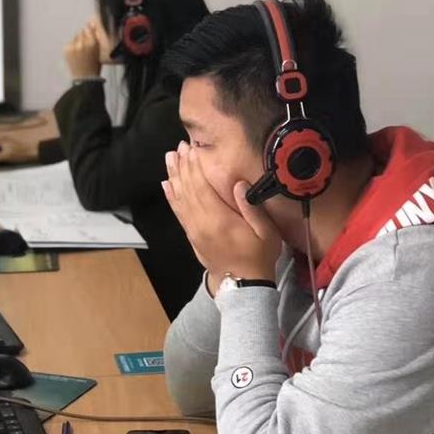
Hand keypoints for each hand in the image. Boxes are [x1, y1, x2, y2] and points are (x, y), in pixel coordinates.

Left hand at [64, 22, 100, 77]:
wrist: (84, 77)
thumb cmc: (94, 65)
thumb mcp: (98, 50)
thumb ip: (95, 36)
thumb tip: (92, 23)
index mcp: (92, 43)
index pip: (89, 29)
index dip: (90, 30)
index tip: (90, 33)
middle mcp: (82, 43)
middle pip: (82, 32)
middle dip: (84, 36)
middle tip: (85, 46)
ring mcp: (73, 47)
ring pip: (75, 37)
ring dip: (77, 41)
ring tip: (80, 51)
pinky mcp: (66, 50)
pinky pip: (70, 43)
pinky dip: (72, 47)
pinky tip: (75, 54)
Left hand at [162, 142, 280, 290]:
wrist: (243, 286)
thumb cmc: (258, 257)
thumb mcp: (265, 232)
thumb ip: (251, 207)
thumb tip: (238, 183)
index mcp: (218, 220)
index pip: (202, 187)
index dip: (195, 167)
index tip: (192, 148)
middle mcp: (201, 223)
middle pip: (187, 189)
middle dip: (183, 166)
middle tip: (178, 148)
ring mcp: (193, 230)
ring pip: (179, 198)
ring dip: (174, 177)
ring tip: (170, 159)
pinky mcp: (191, 236)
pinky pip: (178, 212)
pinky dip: (171, 197)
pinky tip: (167, 185)